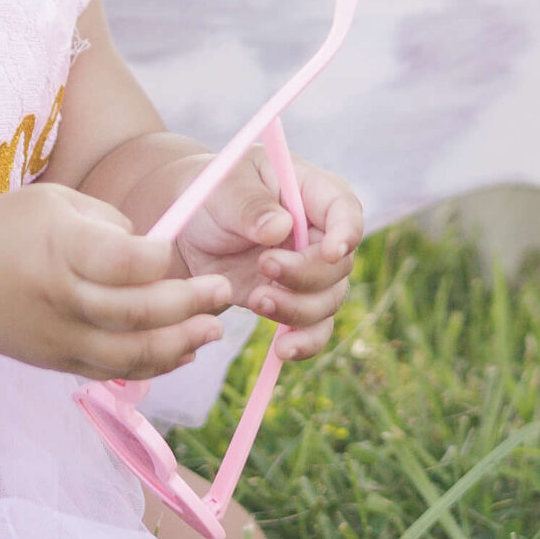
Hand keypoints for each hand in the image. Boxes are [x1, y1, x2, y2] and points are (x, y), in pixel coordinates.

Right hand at [0, 184, 232, 381]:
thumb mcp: (57, 201)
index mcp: (63, 249)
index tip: (176, 249)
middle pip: (138, 312)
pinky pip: (115, 371)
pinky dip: (154, 365)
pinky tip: (181, 350)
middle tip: (222, 292)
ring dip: (181, 344)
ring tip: (212, 330)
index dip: (162, 259)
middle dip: (189, 304)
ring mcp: (61, 337)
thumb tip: (157, 253)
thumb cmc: (11, 228)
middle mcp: (64, 298)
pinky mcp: (60, 362)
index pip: (126, 262)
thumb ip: (112, 224)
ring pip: (132, 354)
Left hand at [168, 154, 361, 361]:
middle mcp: (321, 235)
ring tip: (255, 300)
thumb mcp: (224, 188)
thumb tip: (278, 228)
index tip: (330, 253)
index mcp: (313, 193)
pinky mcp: (293, 301)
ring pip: (327, 302)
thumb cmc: (214, 193)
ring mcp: (310, 272)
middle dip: (305, 274)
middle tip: (264, 266)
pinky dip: (303, 343)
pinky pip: (313, 329)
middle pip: (338, 265)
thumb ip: (249, 205)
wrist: (193, 229)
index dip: (346, 233)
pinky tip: (283, 350)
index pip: (345, 210)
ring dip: (297, 309)